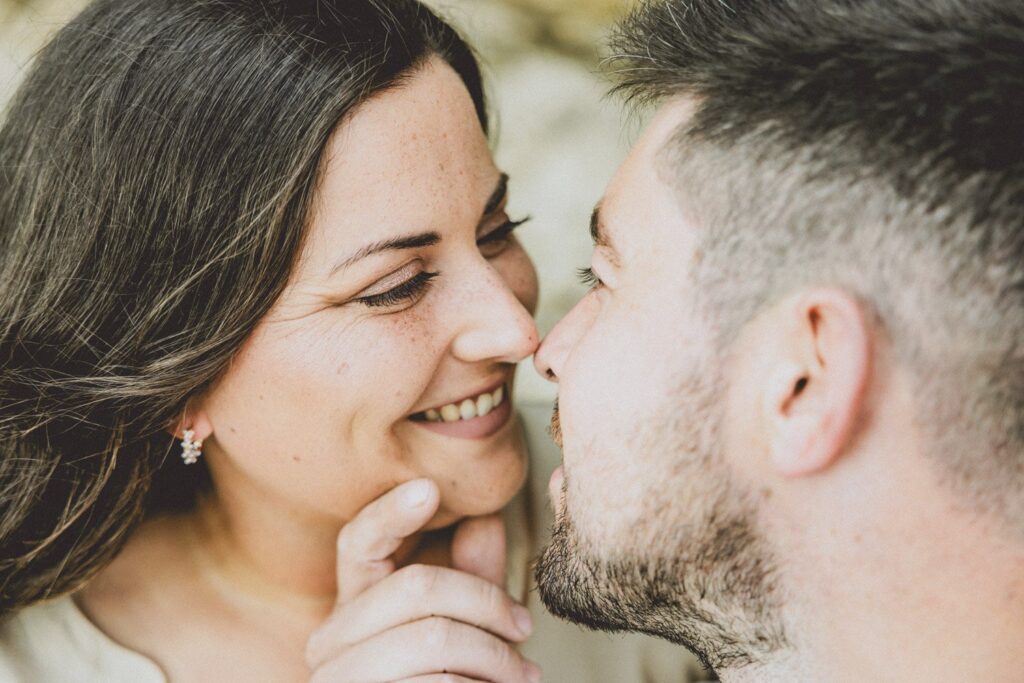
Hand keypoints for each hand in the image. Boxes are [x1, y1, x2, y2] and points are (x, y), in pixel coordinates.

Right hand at [306, 479, 541, 682]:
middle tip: (526, 628)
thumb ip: (472, 575)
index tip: (429, 488)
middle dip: (487, 604)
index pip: (358, 543)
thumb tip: (487, 514)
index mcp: (353, 603)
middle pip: (417, 586)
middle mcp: (331, 639)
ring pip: (434, 639)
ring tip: (523, 674)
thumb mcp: (463, 627)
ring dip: (495, 656)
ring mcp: (340, 680)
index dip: (390, 512)